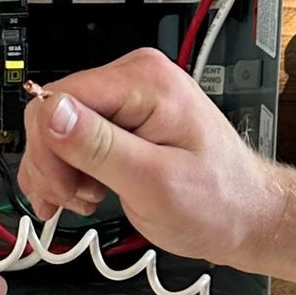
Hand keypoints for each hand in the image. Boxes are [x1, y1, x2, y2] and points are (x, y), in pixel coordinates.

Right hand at [18, 48, 289, 266]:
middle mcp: (135, 79)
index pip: (60, 97)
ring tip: (86, 200)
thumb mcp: (156, 182)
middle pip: (53, 112)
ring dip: (58, 171)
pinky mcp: (123, 119)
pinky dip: (68, 171)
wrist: (245, 215)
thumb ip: (101, 147)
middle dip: (52, 163)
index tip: (62, 188)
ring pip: (57, 128)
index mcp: (145, 82)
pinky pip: (73, 138)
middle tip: (73, 200)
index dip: (50, 148)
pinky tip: (83, 193)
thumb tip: (53, 113)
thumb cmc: (218, 202)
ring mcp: (128, 98)